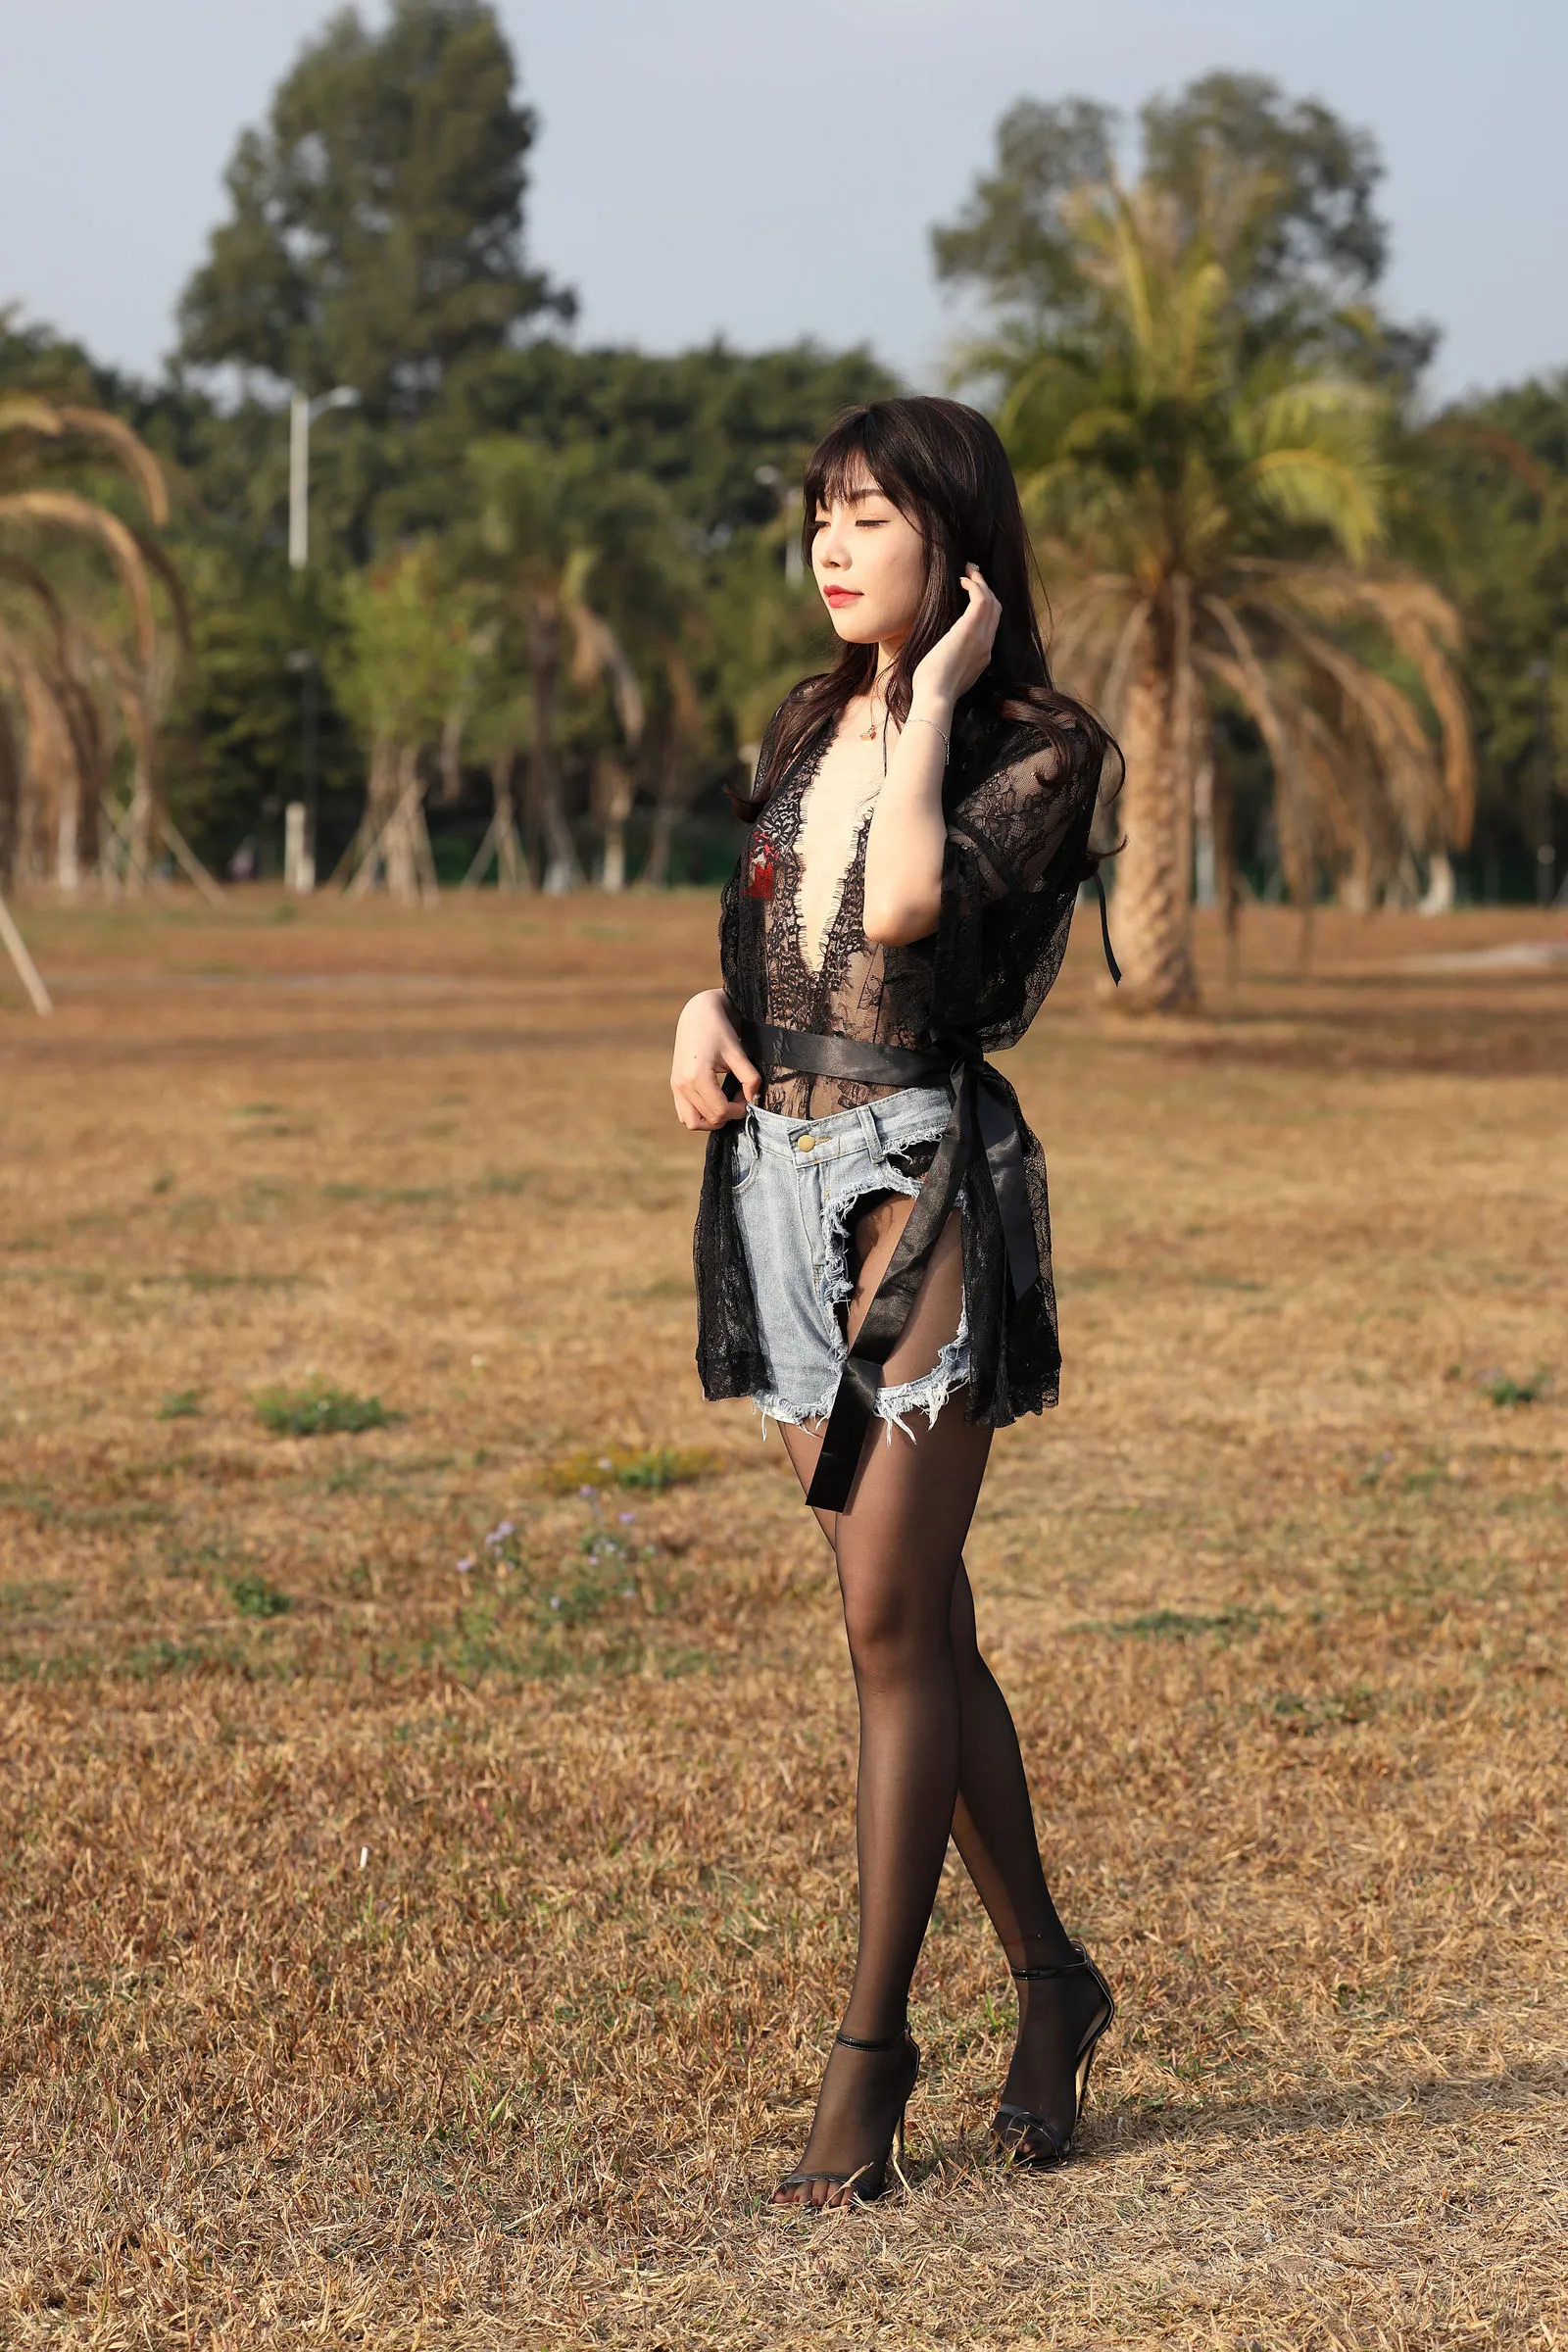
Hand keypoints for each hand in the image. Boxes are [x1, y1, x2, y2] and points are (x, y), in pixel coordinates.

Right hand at [670, 989, 760, 1131]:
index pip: (720, 1111)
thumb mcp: (738, 1052)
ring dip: (712, 1120)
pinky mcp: (675, 1085)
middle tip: (741, 1096)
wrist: (698, 1013)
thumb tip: (754, 1100)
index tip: (748, 1095)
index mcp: (697, 1076)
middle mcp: (682, 1085)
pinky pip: (684, 1113)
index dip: (739, 1109)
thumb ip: (749, 1078)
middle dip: (729, 1113)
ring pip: (692, 1122)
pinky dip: (699, 1115)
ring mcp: (676, 1086)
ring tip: (727, 1103)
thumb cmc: (719, 1029)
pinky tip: (714, 1101)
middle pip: (709, 1118)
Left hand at [910, 564, 1001, 710]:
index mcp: (982, 656)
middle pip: (996, 608)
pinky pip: (980, 600)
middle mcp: (987, 645)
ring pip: (991, 600)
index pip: (991, 623)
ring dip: (980, 582)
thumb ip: (953, 658)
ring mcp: (981, 637)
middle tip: (972, 574)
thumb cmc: (933, 689)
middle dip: (985, 588)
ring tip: (968, 570)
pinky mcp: (969, 630)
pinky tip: (962, 580)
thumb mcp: (948, 671)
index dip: (985, 604)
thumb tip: (944, 651)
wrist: (935, 697)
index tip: (972, 591)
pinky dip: (973, 586)